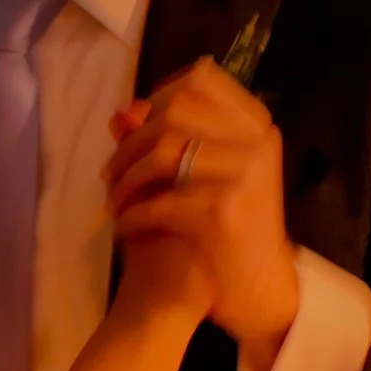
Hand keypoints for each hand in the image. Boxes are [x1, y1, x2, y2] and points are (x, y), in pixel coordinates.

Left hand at [106, 57, 302, 370]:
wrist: (260, 289)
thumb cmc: (232, 228)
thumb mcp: (211, 175)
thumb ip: (172, 139)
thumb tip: (122, 112)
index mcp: (257, 126)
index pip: (200, 81)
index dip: (157, 100)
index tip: (135, 129)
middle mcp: (256, 142)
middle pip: (172, 115)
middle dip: (130, 146)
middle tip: (110, 175)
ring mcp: (243, 175)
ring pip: (161, 154)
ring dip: (125, 181)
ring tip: (114, 202)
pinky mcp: (223, 213)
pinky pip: (159, 202)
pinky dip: (132, 216)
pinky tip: (123, 228)